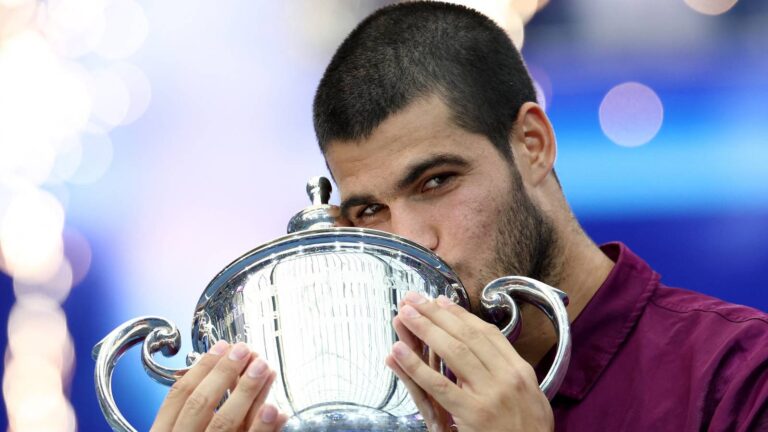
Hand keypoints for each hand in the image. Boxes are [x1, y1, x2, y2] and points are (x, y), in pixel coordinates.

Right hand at [151, 340, 288, 431]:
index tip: (221, 346)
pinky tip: (275, 409)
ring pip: (224, 423)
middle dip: (223, 373)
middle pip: (199, 405)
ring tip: (263, 367)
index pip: (178, 396)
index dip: (200, 368)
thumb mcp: (183, 431)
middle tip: (244, 350)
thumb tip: (225, 372)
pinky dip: (262, 427)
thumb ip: (198, 411)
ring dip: (246, 392)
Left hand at [385, 292, 553, 431]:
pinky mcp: (474, 414)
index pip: (486, 334)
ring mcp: (491, 395)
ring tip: (404, 314)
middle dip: (437, 315)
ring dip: (425, 329)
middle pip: (467, 336)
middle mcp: (507, 377)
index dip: (460, 315)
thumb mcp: (532, 398)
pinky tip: (399, 351)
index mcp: (520, 371)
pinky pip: (439, 385)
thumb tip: (487, 351)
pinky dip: (417, 365)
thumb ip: (509, 373)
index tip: (440, 302)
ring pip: (453, 352)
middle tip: (414, 299)